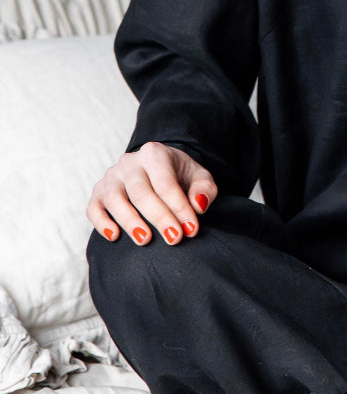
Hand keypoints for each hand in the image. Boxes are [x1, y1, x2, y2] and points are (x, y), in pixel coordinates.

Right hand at [86, 141, 218, 245]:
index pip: (166, 184)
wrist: (158, 167)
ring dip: (130, 222)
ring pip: (115, 200)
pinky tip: (114, 236)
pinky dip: (101, 223)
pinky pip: (93, 208)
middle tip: (174, 238)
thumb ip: (204, 189)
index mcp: (155, 153)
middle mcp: (129, 163)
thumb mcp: (199, 176)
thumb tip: (198, 206)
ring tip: (145, 240)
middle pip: (141, 193)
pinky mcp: (98, 192)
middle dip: (159, 218)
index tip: (191, 229)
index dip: (179, 208)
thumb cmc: (180, 174)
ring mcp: (111, 177)